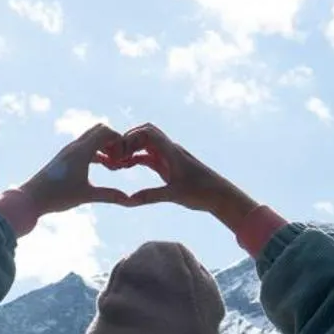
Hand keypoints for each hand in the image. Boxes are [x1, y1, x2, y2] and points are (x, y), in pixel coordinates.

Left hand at [18, 123, 135, 214]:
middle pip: (98, 130)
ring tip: (112, 164)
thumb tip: (130, 200)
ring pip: (91, 138)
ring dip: (104, 146)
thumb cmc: (58, 196)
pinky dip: (96, 151)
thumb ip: (109, 195)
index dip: (119, 140)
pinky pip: (85, 147)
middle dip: (112, 140)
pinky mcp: (64, 158)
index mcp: (81, 151)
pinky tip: (102, 166)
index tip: (124, 156)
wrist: (31, 198)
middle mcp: (74, 146)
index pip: (105, 131)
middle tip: (120, 158)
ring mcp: (68, 151)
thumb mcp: (86, 196)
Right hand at [116, 124, 256, 230]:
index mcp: (172, 151)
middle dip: (127, 140)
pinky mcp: (169, 165)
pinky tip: (125, 166)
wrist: (220, 195)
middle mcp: (170, 150)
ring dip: (131, 149)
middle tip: (113, 155)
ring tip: (115, 161)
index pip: (148, 133)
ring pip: (146, 144)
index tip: (118, 153)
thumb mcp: (174, 195)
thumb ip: (150, 196)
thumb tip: (128, 200)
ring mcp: (169, 157)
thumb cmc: (202, 193)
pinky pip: (149, 156)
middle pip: (145, 133)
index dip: (130, 138)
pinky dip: (136, 158)